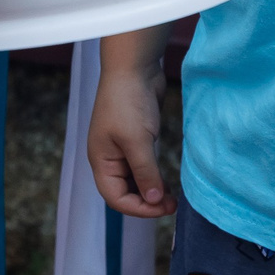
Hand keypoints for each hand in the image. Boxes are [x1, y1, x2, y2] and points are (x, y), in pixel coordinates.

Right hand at [89, 62, 173, 218]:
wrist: (134, 66)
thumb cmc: (128, 102)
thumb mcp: (137, 141)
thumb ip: (146, 173)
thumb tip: (155, 200)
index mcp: (101, 161)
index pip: (115, 197)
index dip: (138, 208)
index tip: (162, 208)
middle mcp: (110, 158)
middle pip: (125, 192)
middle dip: (147, 202)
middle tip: (172, 206)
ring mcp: (123, 148)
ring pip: (136, 180)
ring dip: (153, 190)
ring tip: (173, 198)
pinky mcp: (137, 138)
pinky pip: (144, 165)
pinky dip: (155, 175)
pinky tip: (169, 180)